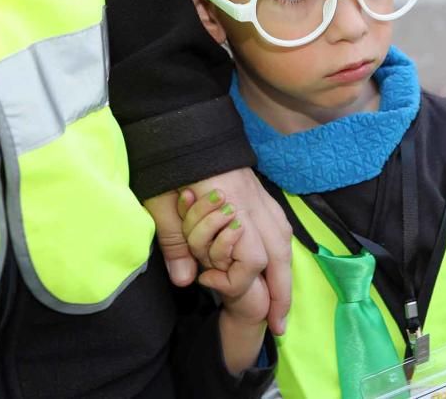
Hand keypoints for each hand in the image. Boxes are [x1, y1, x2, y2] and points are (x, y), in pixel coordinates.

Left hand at [144, 167, 292, 333]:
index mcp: (230, 206)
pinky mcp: (258, 191)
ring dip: (285, 274)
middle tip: (279, 325)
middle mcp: (253, 203)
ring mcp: (259, 196)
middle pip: (280, 253)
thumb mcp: (160, 201)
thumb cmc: (169, 161)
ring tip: (281, 303)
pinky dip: (281, 250)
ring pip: (285, 240)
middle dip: (282, 292)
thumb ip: (175, 241)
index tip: (209, 283)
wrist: (183, 121)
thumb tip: (185, 281)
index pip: (252, 255)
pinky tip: (275, 263)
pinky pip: (280, 225)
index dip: (236, 278)